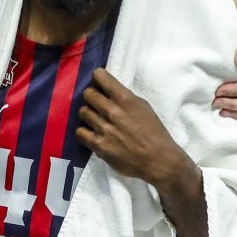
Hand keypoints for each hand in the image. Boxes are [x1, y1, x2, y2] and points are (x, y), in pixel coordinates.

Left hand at [77, 69, 193, 188]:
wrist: (157, 159)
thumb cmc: (154, 132)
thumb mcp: (143, 107)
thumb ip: (125, 98)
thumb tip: (108, 91)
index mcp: (126, 99)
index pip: (100, 77)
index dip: (97, 77)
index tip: (99, 82)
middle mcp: (113, 111)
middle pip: (88, 94)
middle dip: (91, 96)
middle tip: (97, 103)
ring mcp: (104, 129)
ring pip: (83, 112)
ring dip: (88, 114)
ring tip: (95, 119)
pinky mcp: (98, 145)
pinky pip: (80, 132)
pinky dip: (84, 131)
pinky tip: (92, 133)